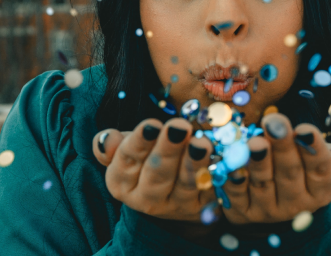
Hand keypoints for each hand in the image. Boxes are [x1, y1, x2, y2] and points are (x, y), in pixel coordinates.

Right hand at [93, 118, 215, 220]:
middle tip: (179, 127)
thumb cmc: (145, 156)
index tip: (151, 124)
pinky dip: (218, 173)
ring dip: (195, 163)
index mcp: (122, 182)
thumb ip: (111, 145)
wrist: (171, 188)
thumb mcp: (126, 149)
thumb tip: (107, 139)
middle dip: (168, 150)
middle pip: (157, 174)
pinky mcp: (203, 206)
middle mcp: (147, 198)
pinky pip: (211, 189)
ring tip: (202, 143)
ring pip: (186, 183)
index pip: (127, 161)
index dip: (139, 143)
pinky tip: (223, 156)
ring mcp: (177, 204)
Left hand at [221, 113, 330, 224]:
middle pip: (289, 173)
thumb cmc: (306, 167)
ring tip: (254, 142)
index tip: (305, 129)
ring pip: (263, 183)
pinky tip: (230, 160)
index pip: (320, 169)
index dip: (313, 150)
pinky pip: (236, 193)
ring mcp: (268, 209)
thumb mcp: (328, 162)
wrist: (278, 198)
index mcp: (322, 189)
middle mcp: (297, 203)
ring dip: (258, 162)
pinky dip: (233, 177)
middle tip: (275, 123)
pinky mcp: (242, 210)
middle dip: (282, 147)